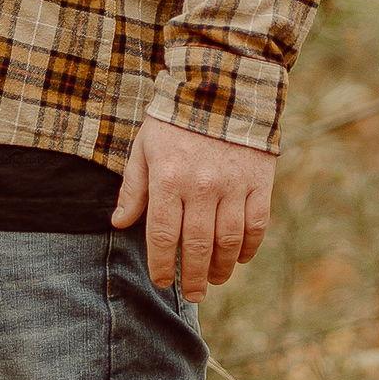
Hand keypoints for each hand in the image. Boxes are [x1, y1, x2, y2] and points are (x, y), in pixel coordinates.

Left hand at [109, 116, 274, 300]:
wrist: (222, 86)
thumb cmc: (175, 119)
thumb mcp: (145, 147)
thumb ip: (133, 187)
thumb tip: (119, 224)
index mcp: (168, 180)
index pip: (162, 236)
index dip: (161, 265)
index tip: (162, 281)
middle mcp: (201, 187)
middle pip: (197, 246)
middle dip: (192, 277)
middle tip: (191, 293)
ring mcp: (234, 186)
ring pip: (228, 241)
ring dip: (221, 267)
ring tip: (214, 279)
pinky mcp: (260, 182)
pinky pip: (256, 225)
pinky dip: (249, 247)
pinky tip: (240, 258)